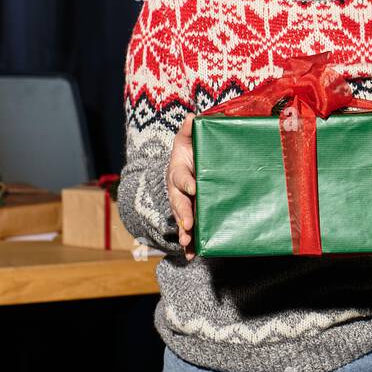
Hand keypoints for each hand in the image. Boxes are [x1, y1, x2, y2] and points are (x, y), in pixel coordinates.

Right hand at [167, 115, 196, 259]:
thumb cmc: (190, 149)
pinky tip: (193, 255)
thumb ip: (191, 128)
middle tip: (189, 222)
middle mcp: (177, 190)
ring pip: (181, 219)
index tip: (194, 188)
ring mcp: (182, 204)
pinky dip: (189, 243)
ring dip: (184, 231)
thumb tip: (194, 116)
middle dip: (183, 213)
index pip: (181, 177)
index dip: (186, 182)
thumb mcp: (188, 137)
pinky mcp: (189, 214)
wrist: (186, 164)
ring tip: (188, 241)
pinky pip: (188, 230)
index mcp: (178, 171)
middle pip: (178, 202)